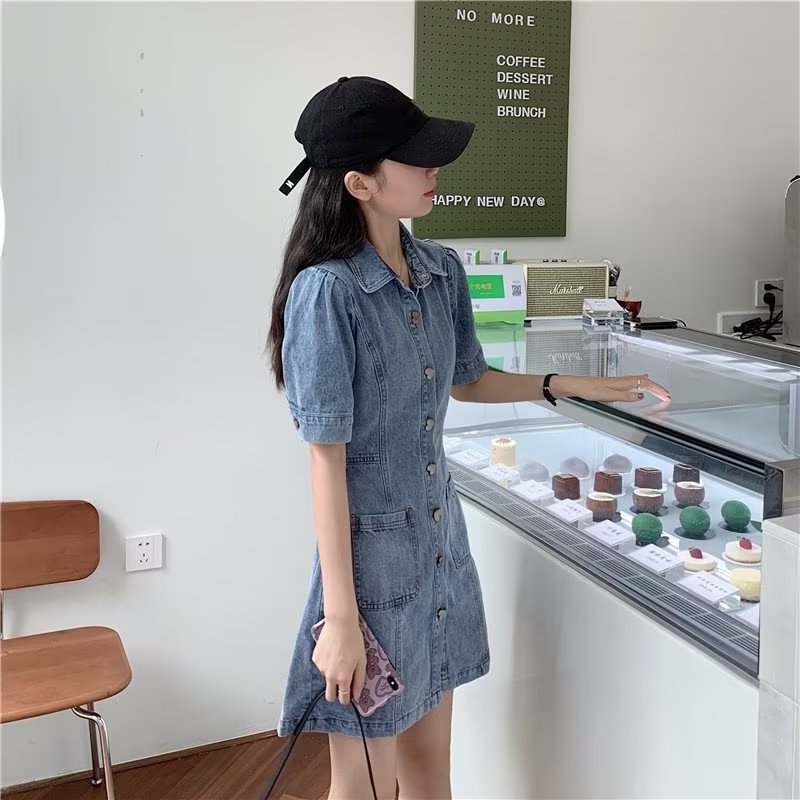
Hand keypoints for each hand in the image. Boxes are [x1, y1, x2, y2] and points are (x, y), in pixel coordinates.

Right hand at [311, 616, 366, 705]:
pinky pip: (322, 666)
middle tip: (342, 684)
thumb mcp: (362, 661)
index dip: (347, 698)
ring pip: (326, 678)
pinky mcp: (315, 659)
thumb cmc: (353, 640)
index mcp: (343, 678)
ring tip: (340, 658)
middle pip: (330, 696)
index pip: (343, 698)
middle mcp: (330, 676)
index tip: (349, 696)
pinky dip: (327, 662)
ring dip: (332, 673)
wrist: (340, 623)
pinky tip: (333, 651)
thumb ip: (359, 681)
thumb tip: (357, 695)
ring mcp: (321, 667)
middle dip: (336, 694)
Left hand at [551, 374, 670, 403]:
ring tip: (660, 390)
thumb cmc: (588, 390)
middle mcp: (622, 380)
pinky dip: (642, 383)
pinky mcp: (613, 384)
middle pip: (645, 382)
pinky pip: (633, 382)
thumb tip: (640, 395)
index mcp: (622, 382)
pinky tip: (640, 383)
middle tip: (667, 395)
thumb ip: (624, 396)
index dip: (658, 390)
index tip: (667, 396)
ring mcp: (618, 381)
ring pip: (639, 381)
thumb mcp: (607, 395)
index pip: (645, 385)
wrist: (576, 385)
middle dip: (657, 388)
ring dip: (651, 386)